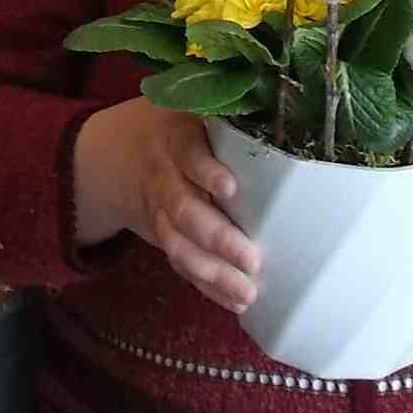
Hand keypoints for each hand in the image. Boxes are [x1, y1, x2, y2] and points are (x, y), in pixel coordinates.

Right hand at [73, 96, 260, 314]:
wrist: (119, 152)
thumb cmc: (182, 127)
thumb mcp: (195, 111)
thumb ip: (230, 121)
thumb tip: (293, 129)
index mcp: (176, 137)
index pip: (188, 152)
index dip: (205, 170)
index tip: (230, 188)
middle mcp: (163, 175)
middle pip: (184, 209)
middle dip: (217, 237)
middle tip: (252, 259)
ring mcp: (158, 209)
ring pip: (178, 244)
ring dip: (212, 272)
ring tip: (247, 292)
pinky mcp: (161, 235)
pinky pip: (179, 263)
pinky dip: (206, 285)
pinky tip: (233, 301)